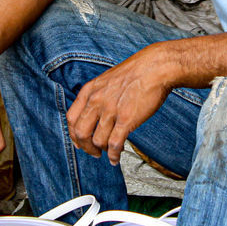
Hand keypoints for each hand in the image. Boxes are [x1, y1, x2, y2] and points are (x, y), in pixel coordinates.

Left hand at [66, 44, 174, 165]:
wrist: (155, 67)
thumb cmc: (136, 72)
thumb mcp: (107, 79)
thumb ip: (97, 96)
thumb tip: (94, 114)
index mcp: (90, 90)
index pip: (72, 119)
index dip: (74, 135)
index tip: (79, 142)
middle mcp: (96, 101)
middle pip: (81, 133)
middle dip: (86, 147)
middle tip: (94, 152)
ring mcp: (110, 111)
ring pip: (98, 141)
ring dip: (103, 151)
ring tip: (110, 152)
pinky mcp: (126, 120)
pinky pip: (114, 144)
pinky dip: (114, 155)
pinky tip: (116, 158)